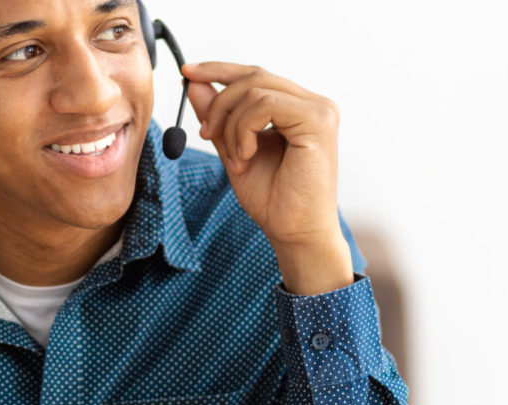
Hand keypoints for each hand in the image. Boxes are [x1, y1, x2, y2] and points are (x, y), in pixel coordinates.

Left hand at [182, 62, 351, 294]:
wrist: (294, 233)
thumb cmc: (272, 198)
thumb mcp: (233, 149)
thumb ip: (219, 116)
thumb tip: (194, 82)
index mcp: (297, 108)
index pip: (255, 75)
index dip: (219, 70)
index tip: (187, 72)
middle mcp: (314, 104)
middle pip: (253, 77)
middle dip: (219, 104)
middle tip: (205, 133)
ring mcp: (320, 110)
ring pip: (254, 90)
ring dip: (231, 125)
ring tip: (235, 159)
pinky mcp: (318, 121)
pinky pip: (265, 105)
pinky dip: (244, 130)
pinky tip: (246, 157)